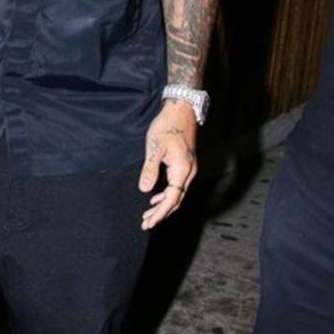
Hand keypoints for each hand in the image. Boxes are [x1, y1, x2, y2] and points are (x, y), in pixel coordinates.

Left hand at [138, 99, 197, 230]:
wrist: (180, 110)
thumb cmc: (166, 126)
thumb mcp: (154, 147)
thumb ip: (150, 169)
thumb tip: (145, 190)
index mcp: (182, 170)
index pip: (172, 199)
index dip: (160, 213)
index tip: (148, 222)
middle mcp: (189, 173)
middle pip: (176, 200)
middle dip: (161, 213)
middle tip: (145, 223)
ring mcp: (189, 169)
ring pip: (177, 194)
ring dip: (163, 205)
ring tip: (148, 214)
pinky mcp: (185, 165)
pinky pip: (177, 186)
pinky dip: (166, 195)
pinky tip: (155, 197)